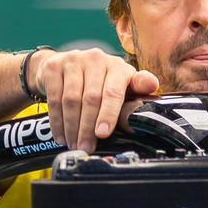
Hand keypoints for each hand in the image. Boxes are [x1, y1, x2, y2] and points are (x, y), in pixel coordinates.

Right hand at [33, 47, 158, 153]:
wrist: (65, 65)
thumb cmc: (100, 82)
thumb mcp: (121, 86)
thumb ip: (137, 89)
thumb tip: (153, 85)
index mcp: (117, 66)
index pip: (113, 92)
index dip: (108, 114)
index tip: (103, 134)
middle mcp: (96, 59)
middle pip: (91, 99)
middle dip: (87, 128)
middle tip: (85, 148)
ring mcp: (73, 60)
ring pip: (71, 100)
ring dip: (72, 127)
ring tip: (73, 145)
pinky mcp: (54, 66)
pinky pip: (54, 98)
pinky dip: (57, 120)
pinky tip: (60, 135)